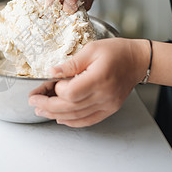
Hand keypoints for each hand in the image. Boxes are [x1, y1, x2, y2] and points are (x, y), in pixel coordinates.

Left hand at [29, 38, 150, 127]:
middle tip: (33, 101)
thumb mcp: (91, 49)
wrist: (137, 61)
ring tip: (41, 110)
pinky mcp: (108, 109)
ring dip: (55, 115)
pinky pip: (87, 120)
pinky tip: (60, 118)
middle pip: (70, 108)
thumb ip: (71, 63)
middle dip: (48, 105)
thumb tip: (52, 72)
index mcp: (99, 78)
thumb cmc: (116, 51)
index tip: (50, 82)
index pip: (71, 93)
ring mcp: (107, 105)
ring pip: (76, 117)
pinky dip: (72, 121)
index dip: (57, 90)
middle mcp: (103, 95)